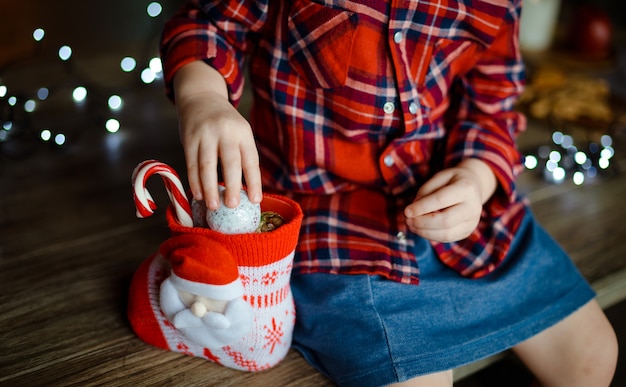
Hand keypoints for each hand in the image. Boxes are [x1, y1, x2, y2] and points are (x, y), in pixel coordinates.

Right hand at [174, 61, 261, 209]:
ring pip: (207, 165)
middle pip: (230, 162)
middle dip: (232, 186)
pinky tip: (198, 194)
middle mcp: (226, 132)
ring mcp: (206, 134)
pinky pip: (191, 163)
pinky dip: (195, 181)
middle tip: (233, 206)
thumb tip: (246, 190)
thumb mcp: (239, 132)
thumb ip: (242, 155)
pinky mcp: (189, 138)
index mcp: (243, 132)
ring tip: (214, 206)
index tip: (255, 200)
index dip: (254, 181)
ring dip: (210, 188)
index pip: (251, 160)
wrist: (201, 97)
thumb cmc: (225, 123)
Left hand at [404, 159, 495, 242]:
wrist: (474, 186)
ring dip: (424, 232)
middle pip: (445, 221)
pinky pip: (447, 239)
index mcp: (466, 188)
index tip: (406, 211)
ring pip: (446, 234)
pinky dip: (430, 236)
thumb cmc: (452, 180)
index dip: (421, 207)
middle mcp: (473, 207)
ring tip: (411, 225)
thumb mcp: (439, 177)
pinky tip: (420, 229)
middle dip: (422, 222)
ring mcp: (472, 222)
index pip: (441, 200)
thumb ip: (426, 191)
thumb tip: (414, 211)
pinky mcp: (467, 232)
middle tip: (407, 220)